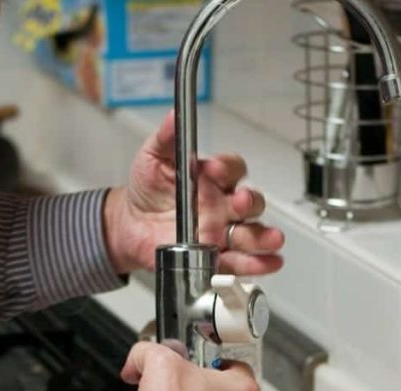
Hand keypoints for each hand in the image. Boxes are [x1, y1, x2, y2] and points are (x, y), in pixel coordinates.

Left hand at [103, 110, 284, 275]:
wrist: (129, 225)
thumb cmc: (147, 190)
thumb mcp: (152, 158)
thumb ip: (166, 138)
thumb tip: (174, 116)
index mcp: (212, 179)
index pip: (232, 169)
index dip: (226, 168)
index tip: (211, 169)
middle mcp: (223, 205)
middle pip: (250, 202)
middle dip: (249, 202)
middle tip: (239, 203)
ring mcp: (222, 232)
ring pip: (251, 233)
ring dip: (263, 237)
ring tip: (270, 239)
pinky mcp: (215, 257)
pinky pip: (240, 262)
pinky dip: (257, 264)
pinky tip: (267, 262)